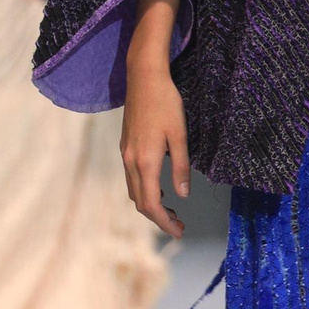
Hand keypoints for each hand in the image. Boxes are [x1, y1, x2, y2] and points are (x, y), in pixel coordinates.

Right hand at [121, 0, 190, 238]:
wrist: (143, 77)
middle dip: (158, 217)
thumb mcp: (179, 135)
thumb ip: (180, 166)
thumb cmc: (166, 103)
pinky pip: (132, 178)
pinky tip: (161, 188)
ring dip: (151, 204)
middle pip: (140, 201)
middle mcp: (131, 161)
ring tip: (172, 210)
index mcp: (145, 161)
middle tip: (179, 225)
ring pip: (134, 190)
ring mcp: (126, 153)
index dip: (164, 222)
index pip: (151, 203)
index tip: (180, 231)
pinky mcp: (126, 146)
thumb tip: (182, 195)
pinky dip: (145, 190)